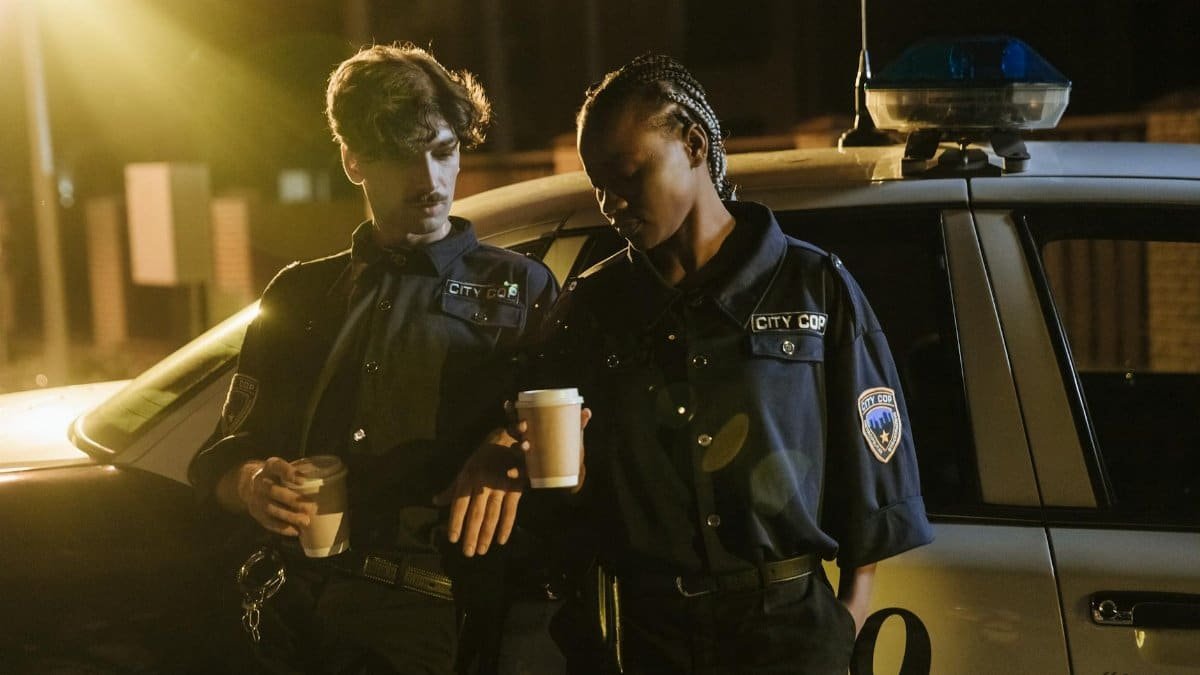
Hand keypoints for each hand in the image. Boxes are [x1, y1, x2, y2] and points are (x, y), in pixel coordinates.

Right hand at [229, 457, 312, 536]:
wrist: (249, 484)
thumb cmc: (276, 476)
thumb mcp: (283, 467)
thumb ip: (297, 472)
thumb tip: (319, 481)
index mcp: (269, 467)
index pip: (277, 467)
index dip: (288, 473)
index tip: (303, 480)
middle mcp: (260, 482)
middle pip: (274, 491)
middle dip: (293, 500)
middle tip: (310, 507)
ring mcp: (256, 498)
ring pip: (272, 509)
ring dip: (289, 516)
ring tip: (305, 521)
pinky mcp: (256, 513)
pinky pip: (268, 522)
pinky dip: (283, 528)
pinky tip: (296, 530)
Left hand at [436, 428, 525, 556]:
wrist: (509, 437)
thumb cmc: (485, 454)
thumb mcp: (466, 468)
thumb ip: (453, 487)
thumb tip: (436, 501)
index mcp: (468, 477)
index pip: (460, 504)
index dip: (456, 522)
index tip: (452, 539)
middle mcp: (483, 483)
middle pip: (476, 513)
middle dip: (471, 534)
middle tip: (467, 553)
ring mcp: (500, 487)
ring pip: (492, 515)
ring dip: (486, 534)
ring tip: (480, 550)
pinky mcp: (515, 489)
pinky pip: (510, 511)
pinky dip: (506, 527)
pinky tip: (501, 541)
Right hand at [506, 402, 591, 494]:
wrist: (568, 473)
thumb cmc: (567, 448)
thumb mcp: (572, 435)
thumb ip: (578, 424)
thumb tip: (587, 411)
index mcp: (532, 429)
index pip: (517, 417)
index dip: (511, 410)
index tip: (510, 403)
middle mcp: (524, 441)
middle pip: (514, 431)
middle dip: (516, 427)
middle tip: (524, 425)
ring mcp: (525, 456)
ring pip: (515, 450)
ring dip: (516, 447)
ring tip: (523, 446)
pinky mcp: (527, 471)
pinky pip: (518, 471)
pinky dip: (514, 472)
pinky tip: (510, 472)